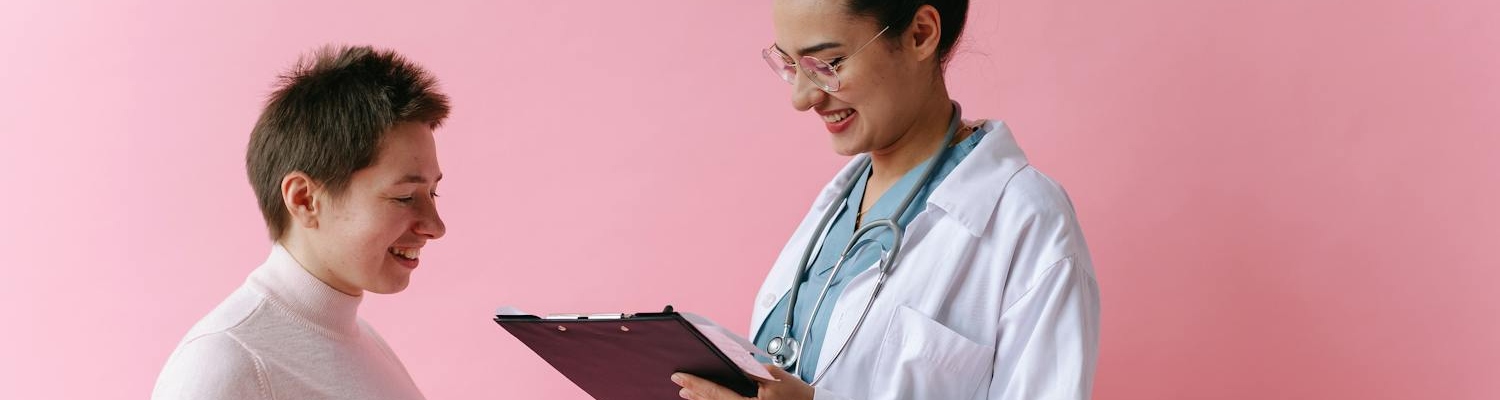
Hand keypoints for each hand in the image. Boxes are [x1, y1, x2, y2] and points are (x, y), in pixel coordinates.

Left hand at [671, 364, 813, 399]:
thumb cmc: (796, 395)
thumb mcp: (773, 376)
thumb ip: (750, 369)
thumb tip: (730, 362)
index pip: (715, 394)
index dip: (696, 383)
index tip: (681, 376)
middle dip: (694, 391)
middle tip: (678, 380)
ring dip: (701, 399)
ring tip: (687, 391)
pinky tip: (706, 399)